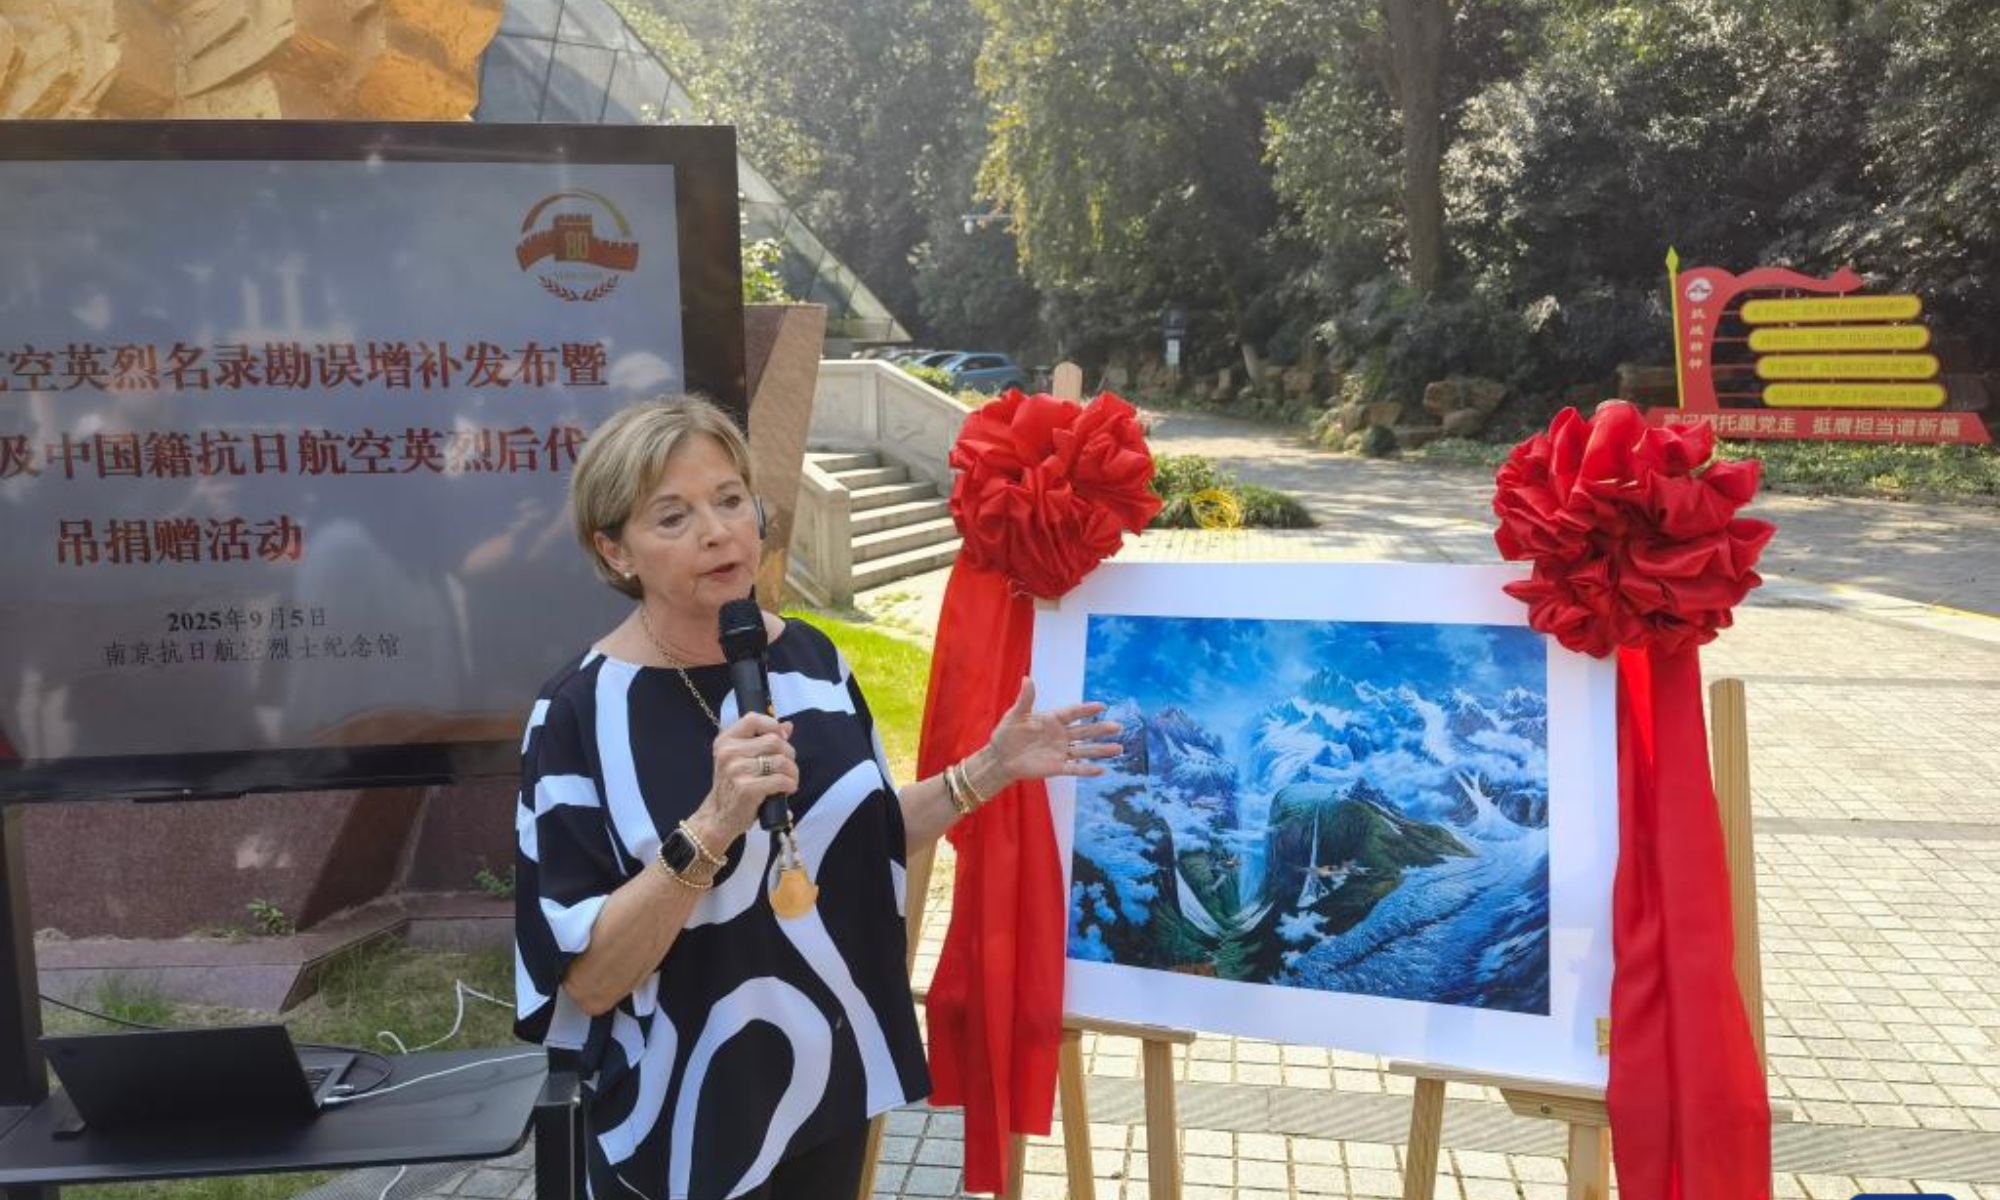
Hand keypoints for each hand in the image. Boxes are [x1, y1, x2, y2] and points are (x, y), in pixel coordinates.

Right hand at [697, 712, 796, 842]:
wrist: (719, 816)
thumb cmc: (733, 786)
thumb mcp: (741, 759)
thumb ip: (763, 740)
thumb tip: (787, 726)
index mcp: (726, 741)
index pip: (753, 719)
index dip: (772, 726)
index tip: (781, 739)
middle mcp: (729, 753)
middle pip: (774, 740)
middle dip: (788, 753)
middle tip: (787, 767)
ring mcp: (737, 770)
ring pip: (780, 761)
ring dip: (792, 771)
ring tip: (789, 779)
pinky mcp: (748, 788)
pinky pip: (780, 780)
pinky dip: (790, 784)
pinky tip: (787, 789)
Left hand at [980, 677, 1121, 790]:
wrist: (1000, 758)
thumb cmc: (1006, 733)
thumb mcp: (1015, 715)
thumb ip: (1025, 699)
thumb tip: (1027, 678)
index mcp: (1052, 719)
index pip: (1073, 713)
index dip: (1087, 710)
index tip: (1102, 706)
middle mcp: (1060, 735)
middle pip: (1085, 731)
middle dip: (1101, 730)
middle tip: (1118, 727)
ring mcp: (1059, 751)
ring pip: (1085, 750)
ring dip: (1101, 750)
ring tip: (1119, 748)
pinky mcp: (1056, 767)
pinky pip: (1074, 768)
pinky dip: (1087, 770)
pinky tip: (1102, 770)